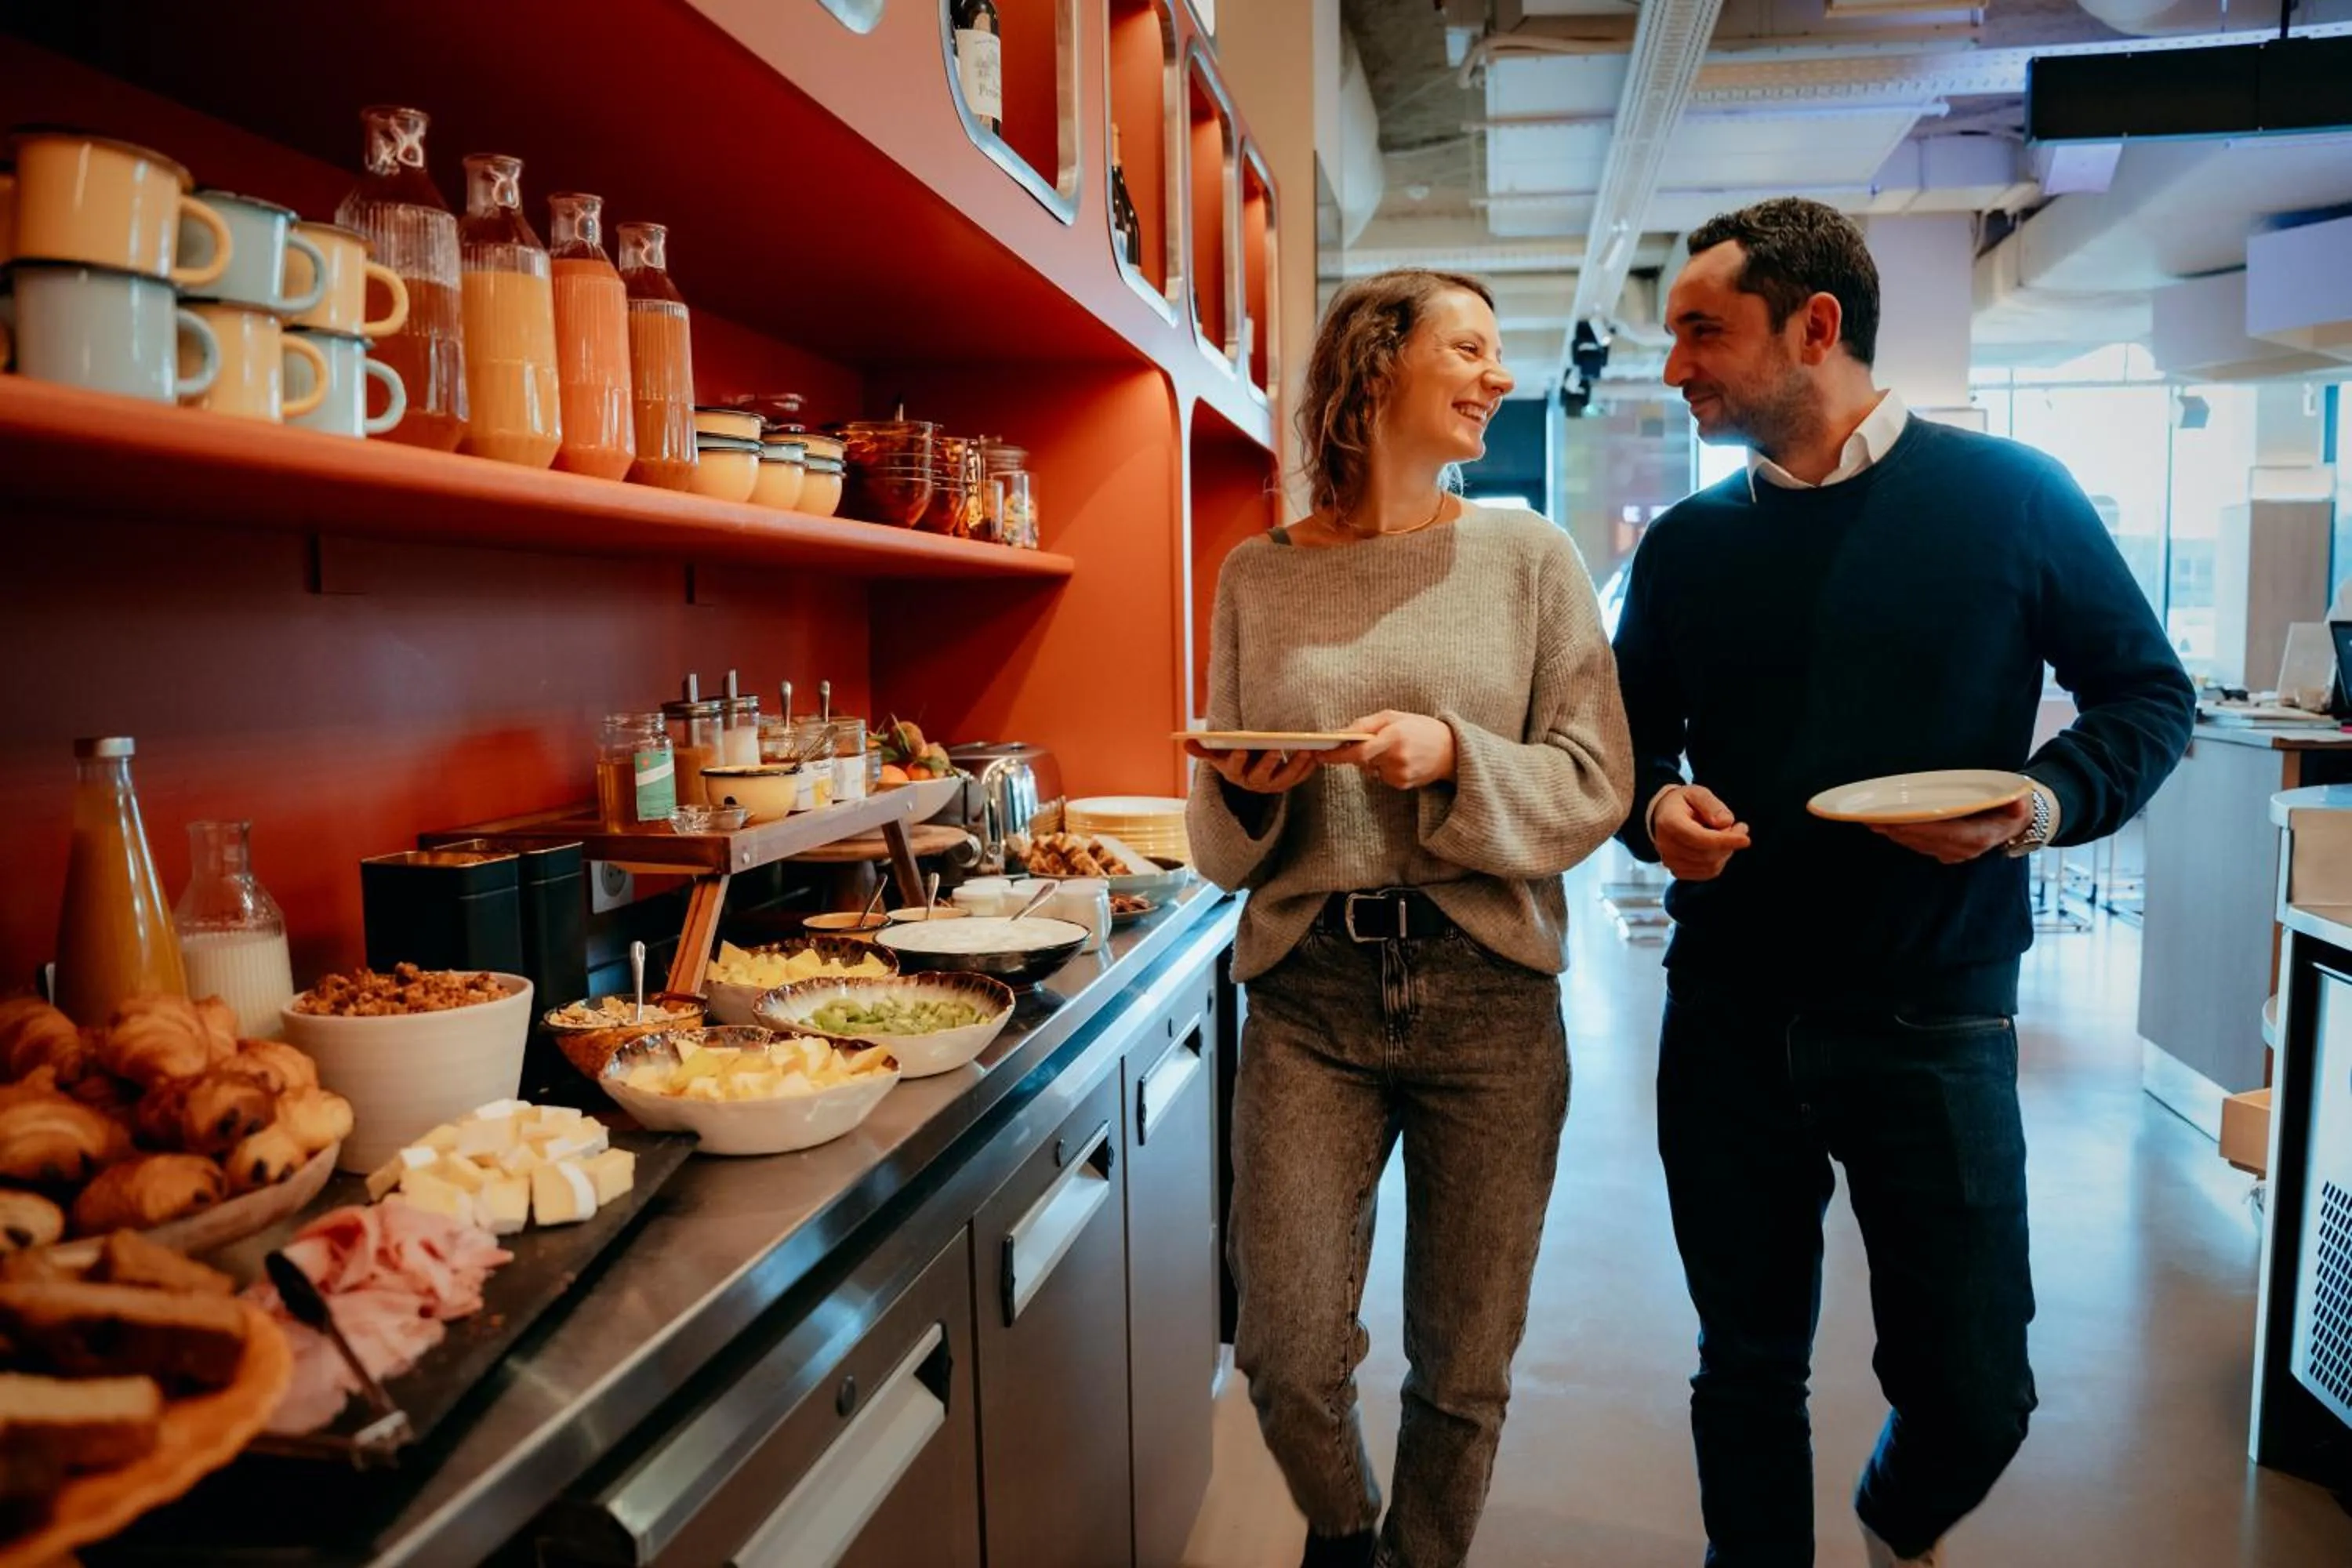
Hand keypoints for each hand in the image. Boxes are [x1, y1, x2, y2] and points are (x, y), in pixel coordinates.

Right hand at [1185, 742, 1319, 794]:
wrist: (1250, 768)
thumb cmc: (1233, 755)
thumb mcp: (1218, 753)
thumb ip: (1204, 749)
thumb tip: (1184, 743)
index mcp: (1235, 774)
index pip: (1233, 768)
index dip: (1237, 759)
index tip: (1241, 748)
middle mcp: (1253, 783)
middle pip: (1261, 776)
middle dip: (1268, 763)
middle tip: (1275, 748)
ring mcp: (1272, 785)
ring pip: (1285, 779)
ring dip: (1295, 766)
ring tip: (1305, 750)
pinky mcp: (1288, 783)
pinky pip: (1300, 778)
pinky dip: (1308, 767)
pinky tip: (1315, 754)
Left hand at [1325, 711, 1457, 789]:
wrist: (1452, 750)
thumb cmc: (1420, 728)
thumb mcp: (1394, 716)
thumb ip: (1365, 724)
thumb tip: (1339, 734)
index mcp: (1394, 737)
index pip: (1358, 751)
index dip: (1336, 755)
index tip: (1319, 753)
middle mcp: (1397, 758)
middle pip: (1361, 761)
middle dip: (1355, 754)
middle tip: (1355, 744)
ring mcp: (1400, 774)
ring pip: (1371, 769)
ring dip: (1373, 760)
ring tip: (1393, 748)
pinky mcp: (1403, 784)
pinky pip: (1382, 777)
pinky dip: (1384, 768)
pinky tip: (1400, 759)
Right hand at [1652, 785, 1751, 881]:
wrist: (1664, 815)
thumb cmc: (1683, 803)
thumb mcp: (1697, 793)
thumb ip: (1711, 805)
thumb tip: (1725, 823)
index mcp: (1669, 822)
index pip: (1700, 838)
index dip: (1725, 841)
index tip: (1746, 839)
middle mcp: (1666, 845)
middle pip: (1707, 854)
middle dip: (1729, 843)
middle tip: (1739, 827)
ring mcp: (1670, 860)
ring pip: (1710, 866)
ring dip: (1725, 852)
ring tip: (1727, 834)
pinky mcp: (1677, 870)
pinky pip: (1707, 872)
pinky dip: (1719, 861)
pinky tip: (1718, 847)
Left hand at [1870, 796, 2031, 864]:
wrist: (2016, 825)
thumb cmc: (2013, 808)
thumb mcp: (2019, 803)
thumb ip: (2017, 802)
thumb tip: (2019, 799)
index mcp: (1979, 838)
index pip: (1945, 833)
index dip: (1920, 829)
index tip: (1898, 821)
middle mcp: (1963, 849)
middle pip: (1924, 840)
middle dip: (1898, 830)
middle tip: (1872, 818)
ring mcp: (1953, 853)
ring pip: (1918, 844)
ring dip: (1894, 834)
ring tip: (1871, 821)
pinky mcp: (1944, 851)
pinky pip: (1919, 845)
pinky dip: (1901, 836)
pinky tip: (1883, 827)